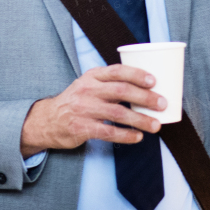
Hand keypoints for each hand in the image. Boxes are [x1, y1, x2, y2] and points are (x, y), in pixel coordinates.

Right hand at [20, 64, 165, 156]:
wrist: (48, 119)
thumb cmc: (76, 101)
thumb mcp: (89, 84)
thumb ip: (110, 84)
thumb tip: (146, 88)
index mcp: (92, 76)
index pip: (117, 71)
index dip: (137, 74)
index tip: (154, 81)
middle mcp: (88, 89)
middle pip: (121, 91)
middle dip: (145, 98)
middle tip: (162, 104)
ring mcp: (84, 109)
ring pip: (118, 113)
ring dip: (140, 120)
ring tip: (155, 125)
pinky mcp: (82, 127)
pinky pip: (108, 132)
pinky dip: (126, 135)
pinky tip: (137, 137)